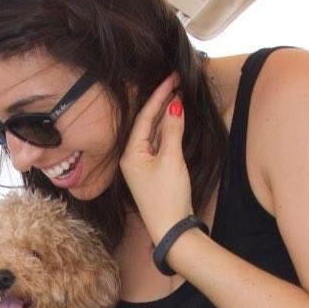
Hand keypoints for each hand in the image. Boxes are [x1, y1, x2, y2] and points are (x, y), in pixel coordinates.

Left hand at [117, 73, 191, 243]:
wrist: (172, 228)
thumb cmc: (168, 196)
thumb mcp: (171, 159)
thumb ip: (172, 130)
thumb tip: (175, 106)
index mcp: (130, 153)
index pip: (144, 117)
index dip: (159, 96)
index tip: (172, 78)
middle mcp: (132, 157)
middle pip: (147, 122)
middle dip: (161, 102)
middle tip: (176, 82)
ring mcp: (142, 165)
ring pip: (154, 132)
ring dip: (165, 114)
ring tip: (178, 94)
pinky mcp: (153, 172)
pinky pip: (159, 143)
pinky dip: (168, 130)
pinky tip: (176, 118)